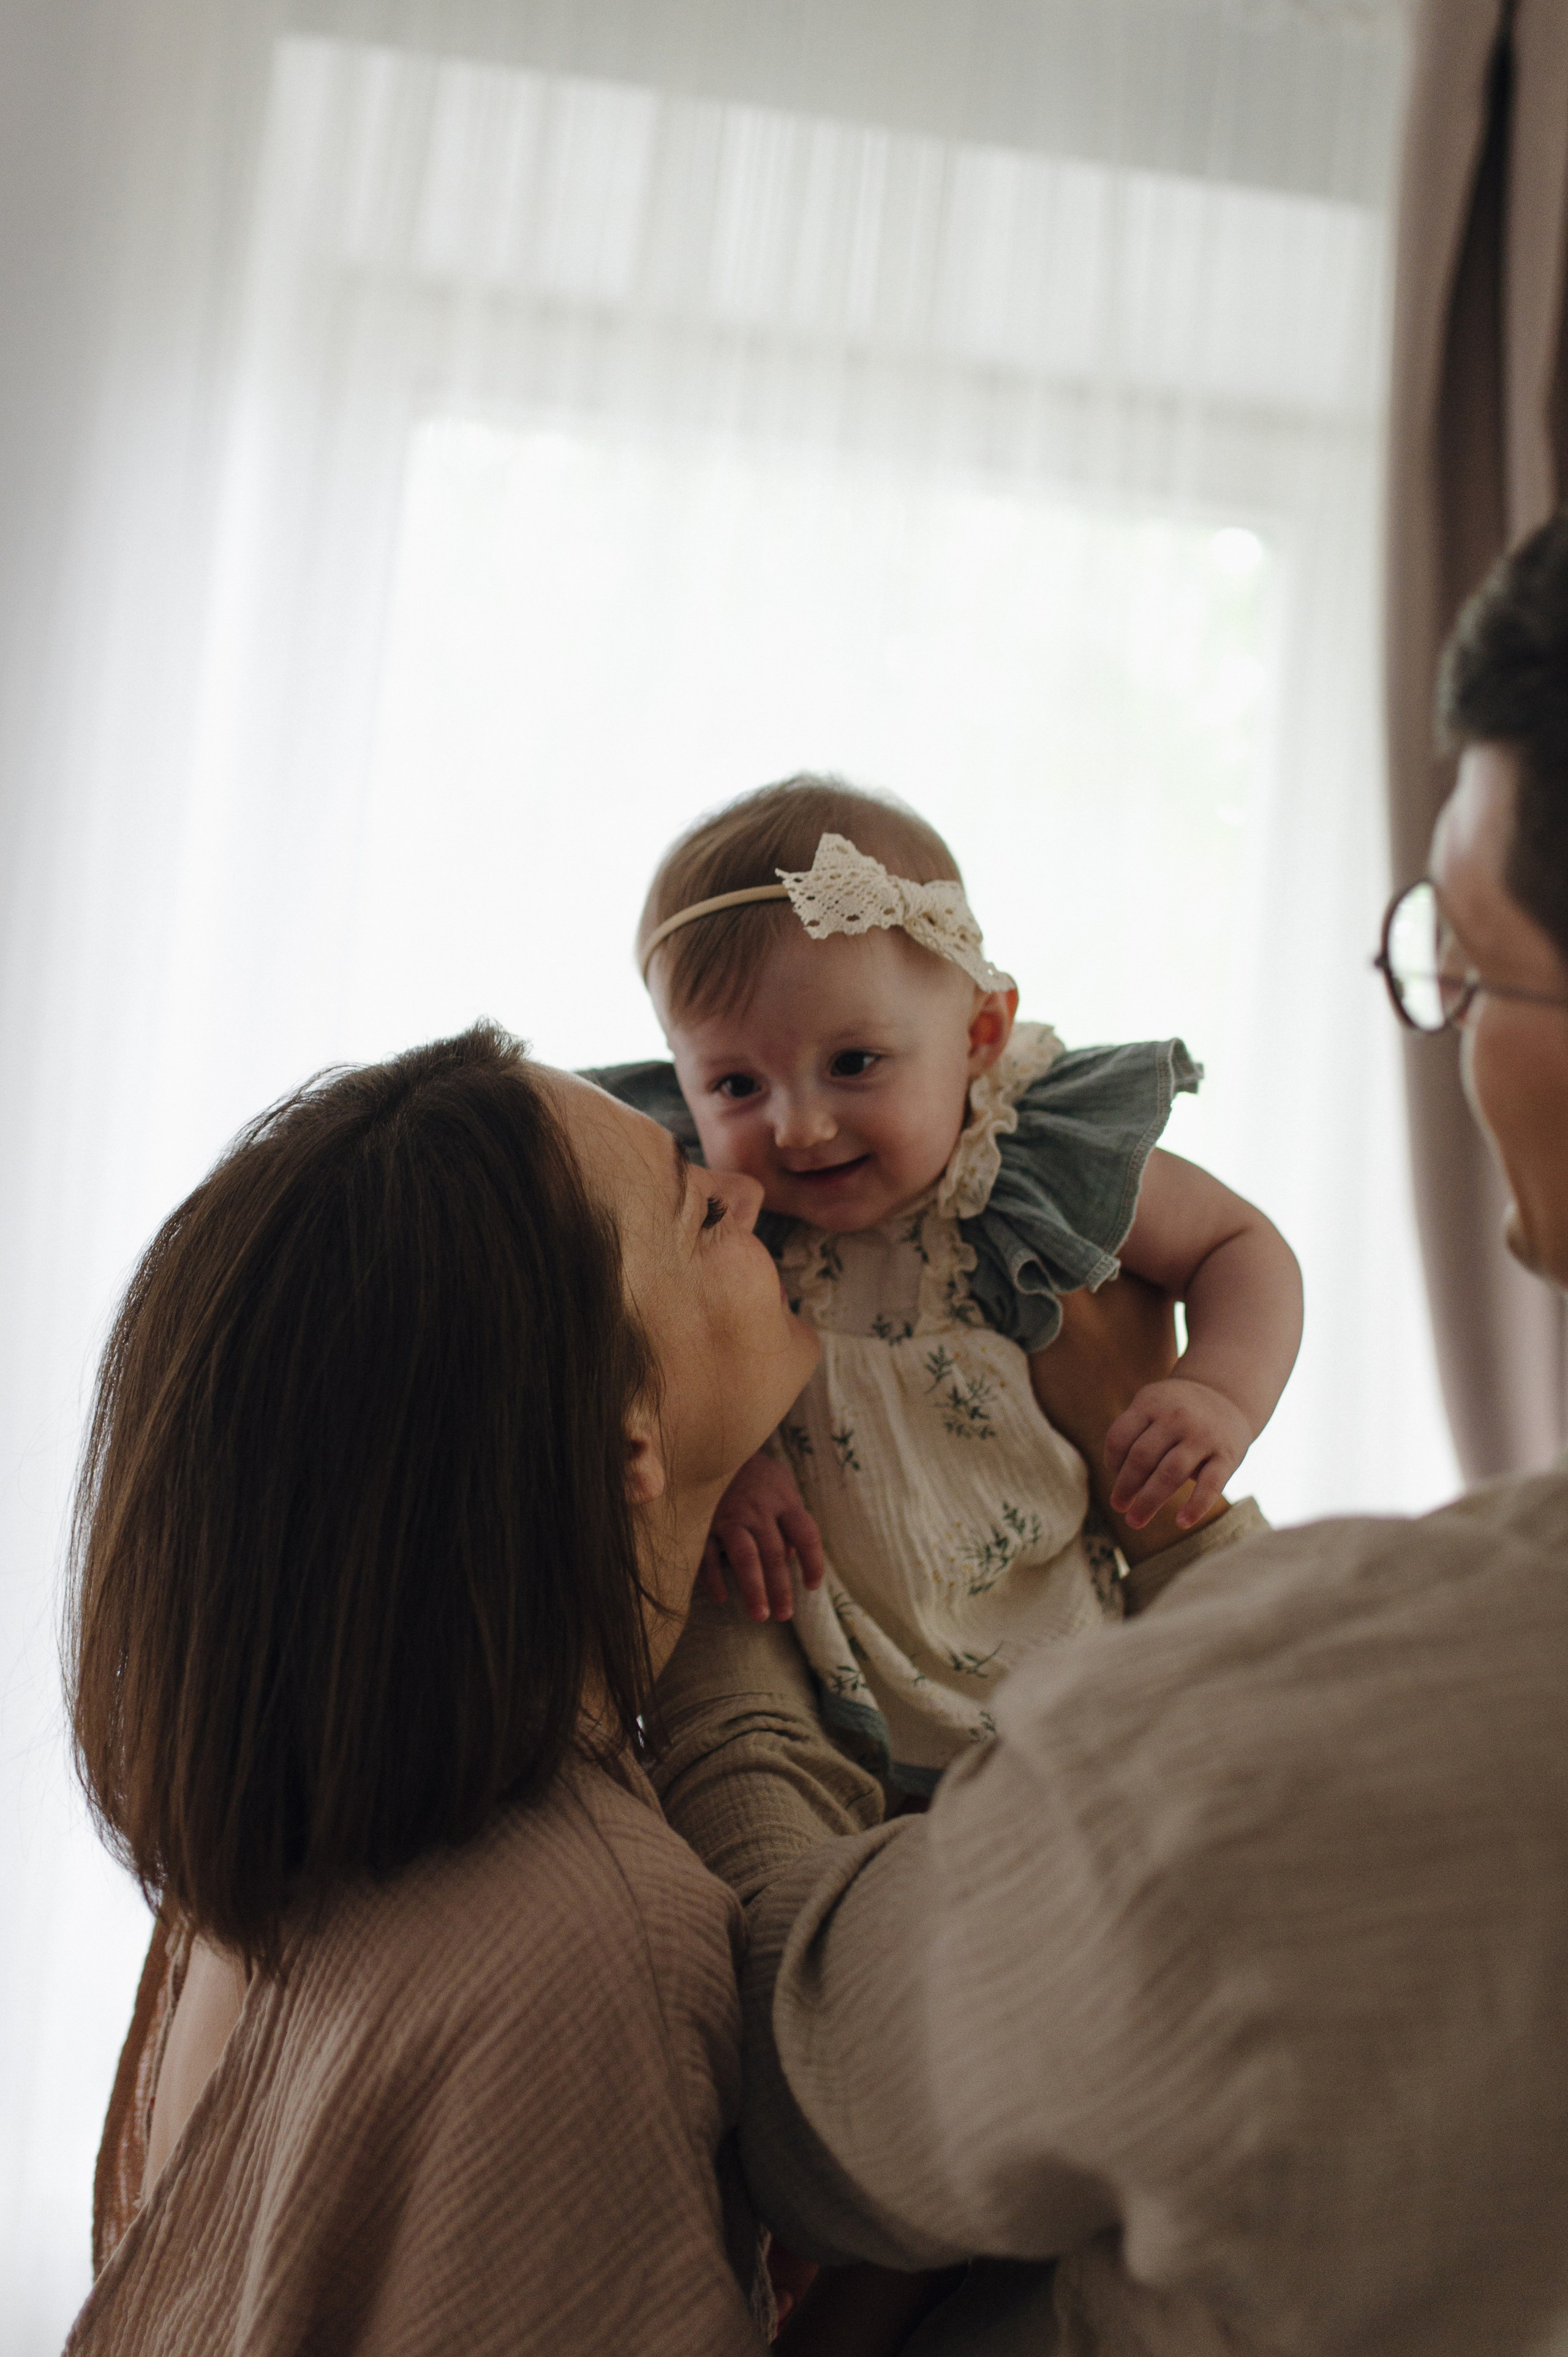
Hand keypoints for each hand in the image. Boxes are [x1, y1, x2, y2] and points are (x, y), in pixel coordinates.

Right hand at [701, 1450, 824, 1623]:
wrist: (714, 1444)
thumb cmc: (755, 1473)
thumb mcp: (781, 1485)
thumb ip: (790, 1518)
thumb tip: (791, 1558)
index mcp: (784, 1500)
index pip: (807, 1535)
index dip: (813, 1563)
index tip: (811, 1587)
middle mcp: (759, 1509)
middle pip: (775, 1554)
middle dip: (781, 1588)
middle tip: (784, 1615)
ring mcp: (730, 1516)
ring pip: (746, 1557)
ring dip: (753, 1589)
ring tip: (760, 1615)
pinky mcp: (703, 1522)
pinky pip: (708, 1554)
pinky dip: (714, 1577)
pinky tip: (722, 1597)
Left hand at [1105, 1377, 1251, 1529]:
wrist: (1228, 1396)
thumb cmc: (1178, 1410)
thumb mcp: (1153, 1405)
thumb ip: (1134, 1433)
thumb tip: (1120, 1481)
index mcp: (1152, 1403)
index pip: (1120, 1437)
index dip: (1112, 1460)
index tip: (1114, 1474)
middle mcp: (1177, 1417)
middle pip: (1142, 1458)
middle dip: (1125, 1487)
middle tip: (1118, 1506)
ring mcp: (1203, 1436)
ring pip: (1170, 1474)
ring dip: (1148, 1501)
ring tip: (1134, 1521)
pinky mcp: (1228, 1456)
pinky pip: (1210, 1486)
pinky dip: (1195, 1506)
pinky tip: (1181, 1523)